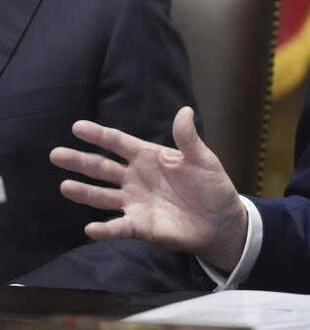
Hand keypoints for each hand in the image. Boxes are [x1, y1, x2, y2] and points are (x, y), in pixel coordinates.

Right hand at [50, 106, 247, 271]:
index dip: (99, 135)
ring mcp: (135, 202)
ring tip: (65, 186)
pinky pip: (118, 227)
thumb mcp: (203, 159)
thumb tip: (184, 110)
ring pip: (103, 196)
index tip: (77, 127)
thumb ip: (188, 139)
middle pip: (103, 168)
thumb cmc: (212, 186)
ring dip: (84, 192)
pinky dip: (104, 230)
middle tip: (56, 154)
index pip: (119, 143)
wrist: (221, 221)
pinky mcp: (140, 226)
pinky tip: (90, 228)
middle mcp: (136, 178)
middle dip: (80, 161)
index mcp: (149, 158)